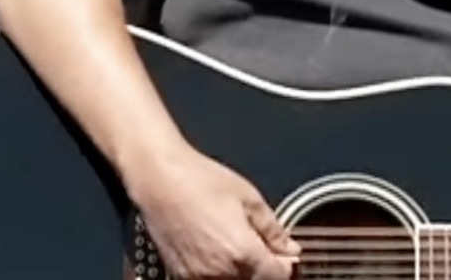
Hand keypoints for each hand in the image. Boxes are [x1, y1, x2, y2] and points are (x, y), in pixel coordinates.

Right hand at [128, 145, 300, 278]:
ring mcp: (197, 278)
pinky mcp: (180, 277)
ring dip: (244, 273)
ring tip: (240, 247)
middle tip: (267, 250)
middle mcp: (219, 273)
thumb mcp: (250, 199)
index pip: (277, 278)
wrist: (160, 180)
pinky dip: (220, 274)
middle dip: (266, 271)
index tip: (286, 254)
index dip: (286, 267)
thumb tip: (290, 248)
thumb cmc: (201, 182)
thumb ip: (273, 230)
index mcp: (242, 253)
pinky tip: (220, 252)